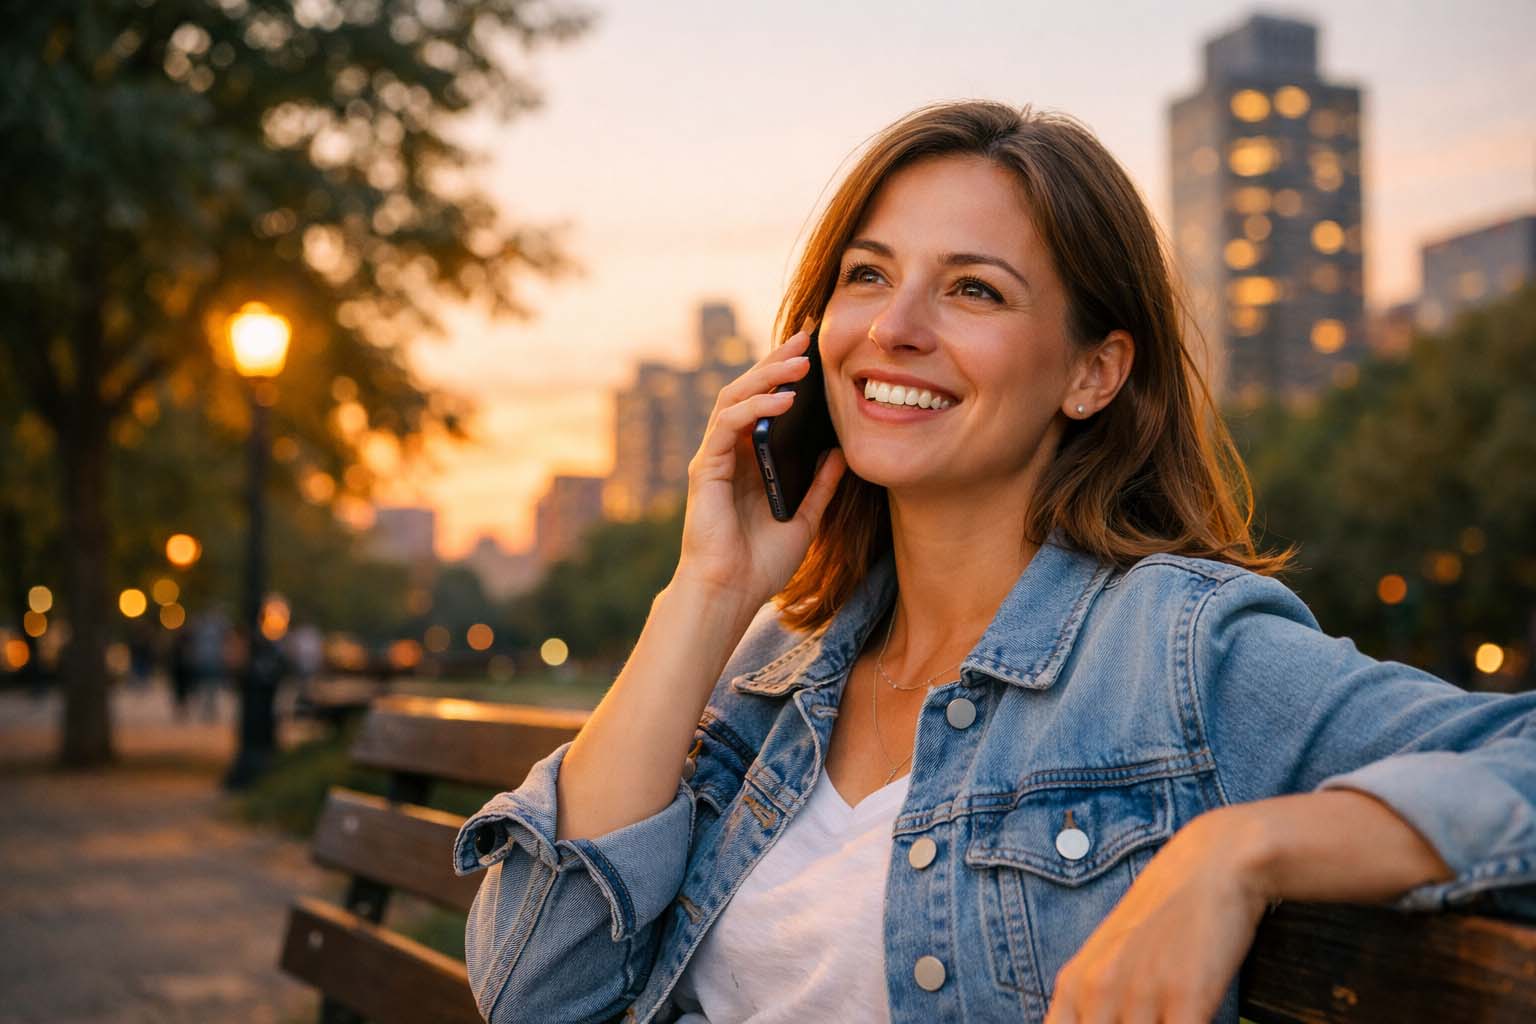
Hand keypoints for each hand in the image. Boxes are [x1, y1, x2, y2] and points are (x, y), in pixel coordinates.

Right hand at [673, 327, 846, 605]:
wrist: (730, 594)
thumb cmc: (760, 563)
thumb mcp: (806, 519)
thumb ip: (820, 486)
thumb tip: (840, 452)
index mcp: (752, 461)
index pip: (767, 405)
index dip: (788, 376)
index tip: (816, 351)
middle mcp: (730, 453)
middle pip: (749, 391)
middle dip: (777, 362)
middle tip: (807, 337)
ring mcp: (714, 458)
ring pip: (734, 398)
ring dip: (767, 376)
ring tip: (799, 361)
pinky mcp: (705, 469)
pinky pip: (728, 426)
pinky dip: (755, 409)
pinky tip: (783, 401)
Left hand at [1043, 808, 1271, 1023]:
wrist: (1213, 864)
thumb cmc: (1165, 916)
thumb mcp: (1111, 958)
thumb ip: (1093, 1004)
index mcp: (1074, 986)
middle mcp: (1097, 992)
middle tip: (1152, 1022)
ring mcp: (1138, 994)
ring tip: (1171, 1018)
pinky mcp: (1184, 996)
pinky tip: (1198, 1019)